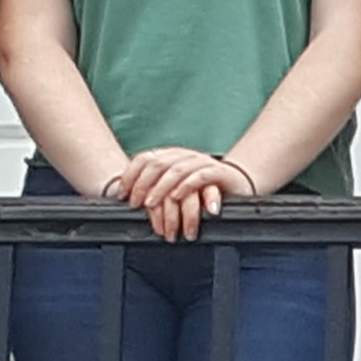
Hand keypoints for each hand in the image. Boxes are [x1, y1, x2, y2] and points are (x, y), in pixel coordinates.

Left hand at [111, 143, 252, 242]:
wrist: (238, 183)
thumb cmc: (205, 189)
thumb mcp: (176, 188)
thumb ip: (158, 189)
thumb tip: (132, 200)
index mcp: (171, 156)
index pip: (144, 159)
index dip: (130, 176)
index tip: (122, 195)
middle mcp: (185, 155)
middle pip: (157, 164)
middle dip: (143, 185)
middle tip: (136, 204)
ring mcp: (201, 162)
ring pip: (176, 170)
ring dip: (161, 188)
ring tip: (151, 204)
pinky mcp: (218, 172)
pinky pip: (200, 176)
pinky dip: (186, 187)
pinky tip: (177, 197)